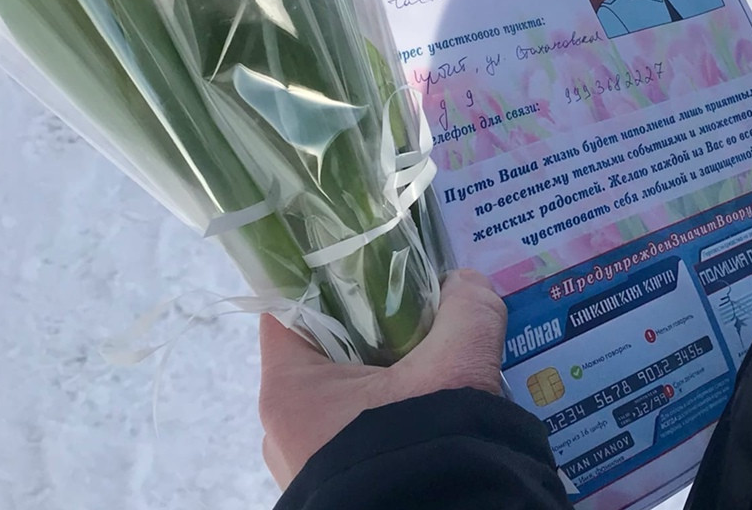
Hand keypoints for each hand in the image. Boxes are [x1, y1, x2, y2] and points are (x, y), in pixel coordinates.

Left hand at [258, 268, 506, 488]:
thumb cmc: (424, 447)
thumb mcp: (457, 367)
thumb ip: (467, 312)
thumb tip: (467, 284)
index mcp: (289, 389)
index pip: (291, 306)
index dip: (332, 278)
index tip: (375, 265)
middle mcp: (284, 428)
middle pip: (325, 351)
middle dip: (374, 332)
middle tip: (423, 319)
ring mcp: (308, 464)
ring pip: (347, 398)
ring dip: (388, 381)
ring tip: (437, 373)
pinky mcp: (336, 489)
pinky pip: (359, 437)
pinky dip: (392, 419)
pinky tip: (433, 415)